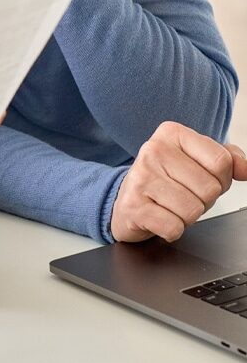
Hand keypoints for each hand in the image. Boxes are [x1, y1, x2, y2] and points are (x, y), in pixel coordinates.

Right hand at [111, 121, 246, 242]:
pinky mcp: (133, 206)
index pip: (221, 161)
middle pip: (210, 188)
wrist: (127, 199)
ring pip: (193, 210)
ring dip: (187, 216)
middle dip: (203, 199)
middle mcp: (153, 150)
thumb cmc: (166, 179)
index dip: (221, 178)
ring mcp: (141, 178)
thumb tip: (246, 170)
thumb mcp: (196, 160)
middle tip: (183, 193)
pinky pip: (174, 227)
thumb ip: (227, 159)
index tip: (201, 177)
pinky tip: (160, 216)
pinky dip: (172, 229)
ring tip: (170, 205)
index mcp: (171, 134)